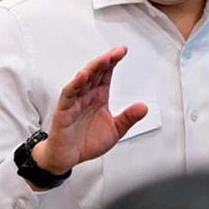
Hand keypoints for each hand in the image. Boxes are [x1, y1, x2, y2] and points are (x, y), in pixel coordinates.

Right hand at [30, 46, 147, 185]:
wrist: (68, 158)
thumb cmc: (87, 141)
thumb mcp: (115, 130)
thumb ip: (128, 118)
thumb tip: (144, 107)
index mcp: (99, 96)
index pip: (106, 74)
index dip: (113, 62)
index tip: (123, 51)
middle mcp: (86, 95)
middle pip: (96, 72)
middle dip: (106, 61)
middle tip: (118, 51)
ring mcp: (75, 101)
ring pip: (83, 80)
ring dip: (93, 68)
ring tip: (104, 59)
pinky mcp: (64, 111)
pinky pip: (69, 95)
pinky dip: (75, 84)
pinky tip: (83, 76)